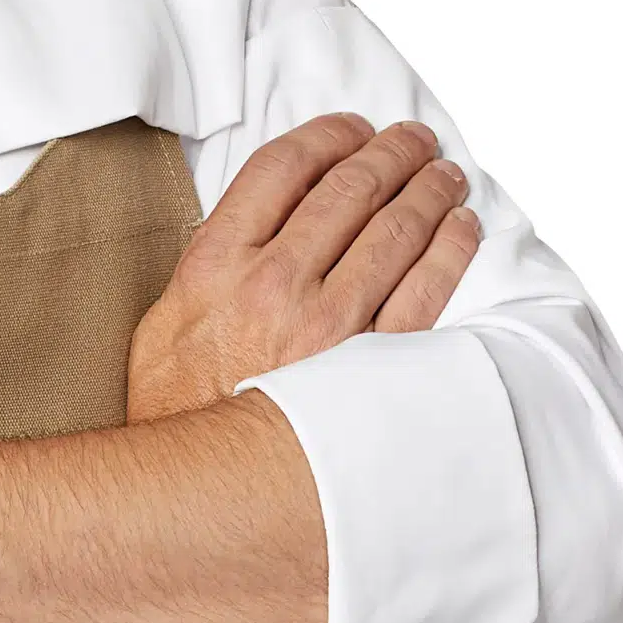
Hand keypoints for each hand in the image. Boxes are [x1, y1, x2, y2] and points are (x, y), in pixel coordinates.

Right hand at [126, 117, 477, 423]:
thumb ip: (209, 266)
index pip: (284, 168)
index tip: (352, 130)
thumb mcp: (162, 324)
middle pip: (348, 189)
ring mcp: (327, 326)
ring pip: (394, 230)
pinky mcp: (370, 368)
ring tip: (443, 174)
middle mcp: (274, 285)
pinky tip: (459, 229)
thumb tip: (257, 220)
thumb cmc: (176, 412)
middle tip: (413, 141)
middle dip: (390, 153)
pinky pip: (425, 290)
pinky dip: (449, 249)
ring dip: (428, 189)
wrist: (195, 492)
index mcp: (217, 265)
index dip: (328, 136)